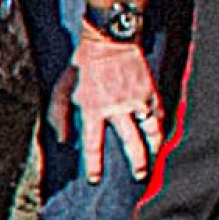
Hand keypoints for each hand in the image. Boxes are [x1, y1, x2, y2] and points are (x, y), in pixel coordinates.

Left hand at [64, 32, 164, 180]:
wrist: (108, 41)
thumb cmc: (80, 66)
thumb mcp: (62, 89)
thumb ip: (58, 115)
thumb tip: (61, 140)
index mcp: (92, 108)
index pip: (93, 144)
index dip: (94, 164)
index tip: (95, 179)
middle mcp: (116, 107)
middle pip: (130, 143)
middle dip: (136, 163)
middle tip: (138, 177)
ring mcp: (135, 99)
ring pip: (150, 130)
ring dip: (154, 147)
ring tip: (155, 158)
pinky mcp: (149, 91)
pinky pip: (158, 114)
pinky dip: (161, 126)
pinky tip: (160, 135)